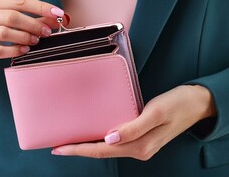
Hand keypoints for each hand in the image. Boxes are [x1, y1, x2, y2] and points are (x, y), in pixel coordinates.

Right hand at [0, 0, 67, 78]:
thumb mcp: (3, 19)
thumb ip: (28, 17)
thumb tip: (56, 18)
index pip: (19, 1)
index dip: (41, 7)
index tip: (57, 13)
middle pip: (12, 16)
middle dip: (33, 24)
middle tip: (46, 32)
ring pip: (5, 32)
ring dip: (25, 37)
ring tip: (35, 41)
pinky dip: (15, 50)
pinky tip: (24, 50)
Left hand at [52, 85, 215, 160]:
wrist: (197, 103)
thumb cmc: (178, 104)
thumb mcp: (155, 112)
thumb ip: (133, 127)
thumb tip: (109, 139)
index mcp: (140, 146)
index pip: (102, 150)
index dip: (79, 150)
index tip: (59, 148)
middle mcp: (138, 149)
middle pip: (101, 152)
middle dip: (78, 150)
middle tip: (57, 147)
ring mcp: (140, 145)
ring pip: (107, 149)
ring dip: (88, 147)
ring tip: (69, 143)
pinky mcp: (141, 138)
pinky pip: (115, 143)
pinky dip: (100, 140)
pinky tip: (91, 136)